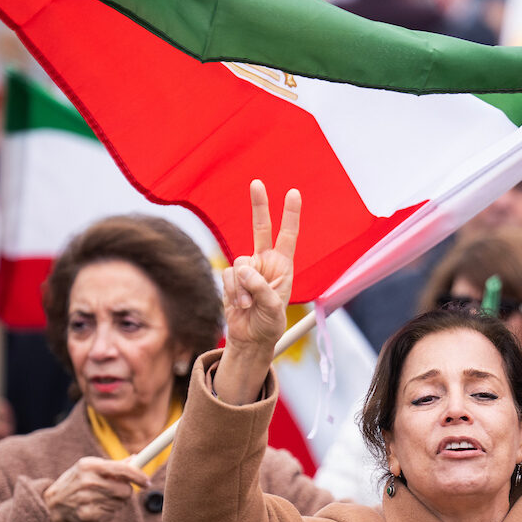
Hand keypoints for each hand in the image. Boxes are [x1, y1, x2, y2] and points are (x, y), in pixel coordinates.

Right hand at [39, 456, 151, 521]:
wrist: (51, 505)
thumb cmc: (75, 482)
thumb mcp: (88, 468)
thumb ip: (113, 465)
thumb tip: (135, 459)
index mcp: (89, 465)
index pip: (123, 470)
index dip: (139, 476)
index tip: (147, 482)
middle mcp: (88, 482)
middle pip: (125, 491)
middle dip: (125, 491)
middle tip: (116, 491)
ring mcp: (87, 500)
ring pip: (120, 504)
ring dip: (116, 502)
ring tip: (100, 498)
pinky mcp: (88, 516)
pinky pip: (111, 515)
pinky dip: (107, 512)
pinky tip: (94, 507)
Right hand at [215, 181, 299, 404]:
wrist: (250, 339)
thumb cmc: (269, 324)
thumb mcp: (274, 308)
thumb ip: (261, 287)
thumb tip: (243, 270)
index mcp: (283, 266)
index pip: (288, 235)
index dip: (291, 214)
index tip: (294, 193)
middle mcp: (265, 262)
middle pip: (260, 228)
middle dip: (259, 205)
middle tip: (257, 183)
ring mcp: (246, 269)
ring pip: (239, 263)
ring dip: (243, 286)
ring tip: (249, 304)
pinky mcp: (230, 279)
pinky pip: (227, 275)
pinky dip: (233, 291)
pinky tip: (239, 304)